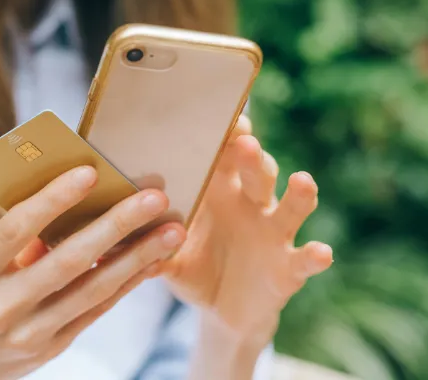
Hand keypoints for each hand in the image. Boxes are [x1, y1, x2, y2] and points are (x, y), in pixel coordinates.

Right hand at [0, 166, 186, 379]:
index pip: (15, 229)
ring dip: (137, 258)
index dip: (53, 200)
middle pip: (66, 261)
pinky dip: (126, 282)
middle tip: (154, 196)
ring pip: (92, 289)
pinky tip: (152, 261)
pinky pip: (95, 310)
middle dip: (115, 226)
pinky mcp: (50, 348)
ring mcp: (27, 334)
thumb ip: (14, 241)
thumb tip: (72, 200)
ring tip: (172, 230)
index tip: (90, 171)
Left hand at [158, 116, 333, 344]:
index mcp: (218, 191)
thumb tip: (106, 231)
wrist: (219, 311)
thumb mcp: (165, 253)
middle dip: (252, 156)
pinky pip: (304, 258)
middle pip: (257, 171)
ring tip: (302, 181)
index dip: (225, 134)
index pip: (224, 154)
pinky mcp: (288, 267)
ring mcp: (273, 233)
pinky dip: (315, 255)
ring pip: (290, 207)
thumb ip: (143, 240)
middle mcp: (250, 204)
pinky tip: (321, 252)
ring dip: (298, 194)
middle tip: (244, 142)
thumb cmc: (191, 265)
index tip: (220, 115)